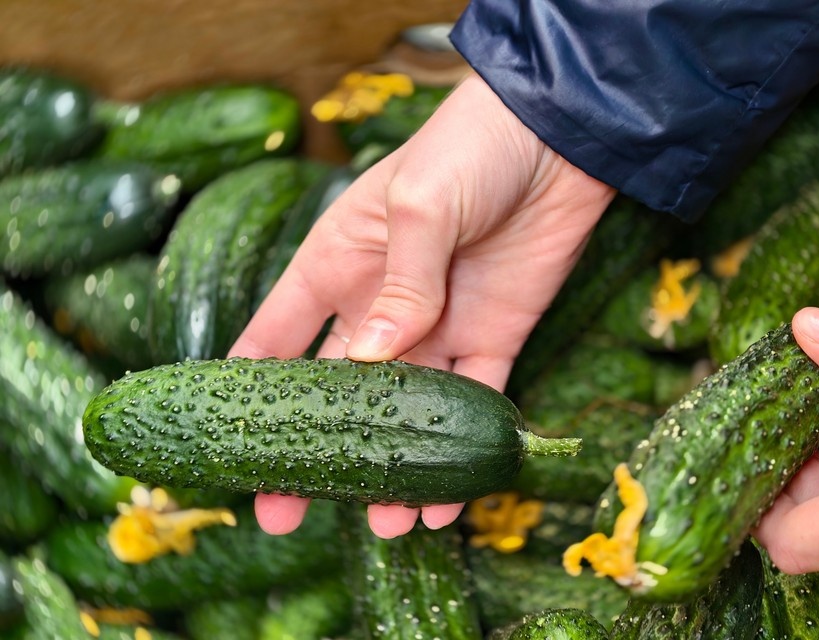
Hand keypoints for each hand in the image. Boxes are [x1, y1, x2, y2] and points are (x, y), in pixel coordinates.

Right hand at [228, 72, 615, 537]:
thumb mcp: (420, 205)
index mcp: (337, 265)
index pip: (275, 335)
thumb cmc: (470, 147)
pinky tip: (445, 500)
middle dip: (313, 452)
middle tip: (287, 513)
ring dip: (391, 468)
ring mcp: (437, 326)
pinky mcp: (492, 337)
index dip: (249, 390)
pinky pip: (470, 404)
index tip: (228, 444)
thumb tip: (369, 363)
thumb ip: (398, 285)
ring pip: (403, 413)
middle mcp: (379, 305)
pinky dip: (458, 451)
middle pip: (335, 393)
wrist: (559, 137)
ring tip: (385, 523)